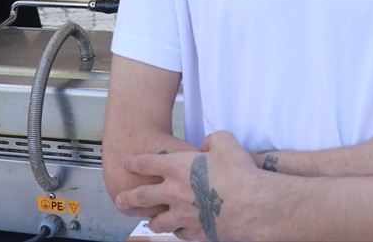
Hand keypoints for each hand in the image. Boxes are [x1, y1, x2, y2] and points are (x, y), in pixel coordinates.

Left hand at [115, 131, 262, 240]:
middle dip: (129, 198)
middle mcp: (174, 193)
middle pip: (143, 196)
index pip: (147, 163)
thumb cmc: (239, 173)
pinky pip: (180, 235)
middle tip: (120, 201)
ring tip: (149, 223)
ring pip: (159, 222)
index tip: (125, 163)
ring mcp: (183, 216)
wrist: (252, 206)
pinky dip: (178, 233)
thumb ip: (212, 140)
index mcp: (177, 168)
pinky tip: (178, 232)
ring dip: (152, 222)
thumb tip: (208, 144)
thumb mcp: (225, 142)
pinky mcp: (196, 233)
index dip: (134, 162)